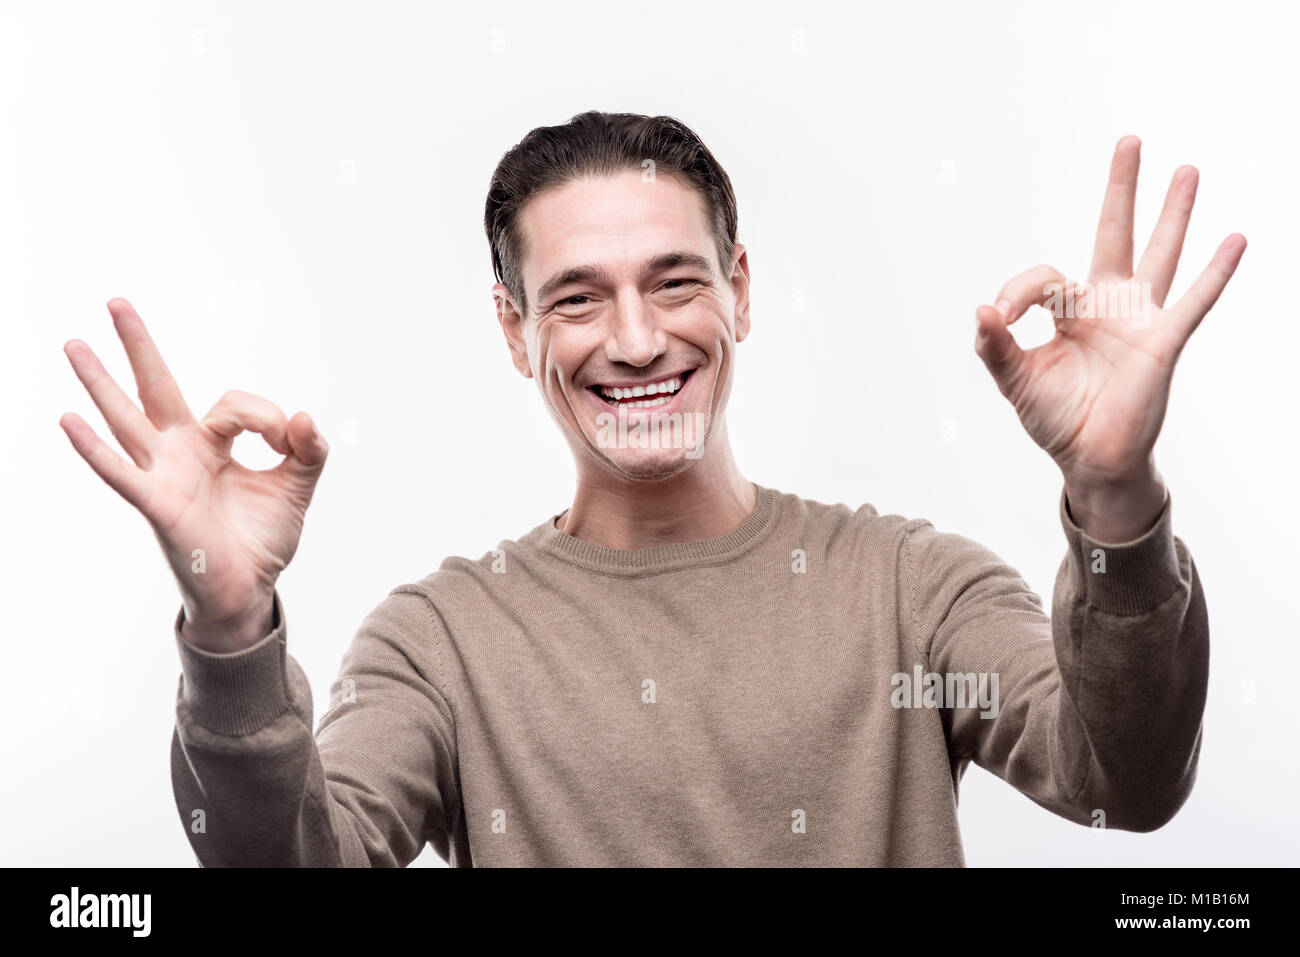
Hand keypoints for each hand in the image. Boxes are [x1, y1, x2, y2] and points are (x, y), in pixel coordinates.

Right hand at [61, 298, 328, 650]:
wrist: (250, 590)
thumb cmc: (263, 539)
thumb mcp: (298, 487)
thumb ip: (308, 451)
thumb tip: (303, 416)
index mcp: (212, 444)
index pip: (234, 405)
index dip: (266, 416)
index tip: (287, 440)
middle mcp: (180, 452)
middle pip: (155, 388)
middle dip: (139, 346)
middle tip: (117, 301)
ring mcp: (163, 476)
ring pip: (127, 420)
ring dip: (100, 383)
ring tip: (73, 343)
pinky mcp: (158, 505)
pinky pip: (122, 474)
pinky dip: (96, 450)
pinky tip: (69, 422)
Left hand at [974, 136, 1244, 538]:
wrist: (1090, 461)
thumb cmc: (1055, 418)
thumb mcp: (1014, 382)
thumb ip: (995, 347)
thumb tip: (981, 311)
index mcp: (1068, 311)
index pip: (1044, 277)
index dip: (1018, 291)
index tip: (1000, 316)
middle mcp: (1106, 306)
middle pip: (1114, 234)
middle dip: (1121, 189)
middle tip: (1129, 141)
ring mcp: (1138, 320)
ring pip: (1158, 255)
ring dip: (1172, 214)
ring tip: (1186, 171)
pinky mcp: (1161, 343)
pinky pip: (1192, 303)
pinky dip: (1215, 273)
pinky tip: (1235, 240)